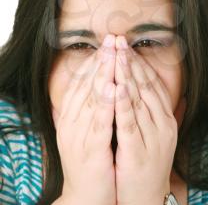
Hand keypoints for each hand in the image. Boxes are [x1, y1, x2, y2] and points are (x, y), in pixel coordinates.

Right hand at [54, 35, 116, 204]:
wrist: (85, 196)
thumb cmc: (90, 160)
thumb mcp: (85, 130)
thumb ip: (89, 109)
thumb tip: (97, 86)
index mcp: (71, 116)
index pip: (82, 82)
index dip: (94, 61)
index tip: (106, 44)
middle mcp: (72, 121)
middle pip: (86, 85)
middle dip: (101, 60)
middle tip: (111, 39)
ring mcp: (79, 135)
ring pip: (91, 99)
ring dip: (102, 75)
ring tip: (111, 55)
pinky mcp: (91, 150)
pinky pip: (99, 124)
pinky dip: (106, 105)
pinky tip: (114, 88)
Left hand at [114, 36, 177, 204]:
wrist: (146, 198)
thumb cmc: (146, 159)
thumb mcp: (153, 132)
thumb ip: (153, 109)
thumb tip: (153, 86)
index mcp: (165, 117)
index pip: (151, 82)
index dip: (138, 62)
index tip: (125, 45)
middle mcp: (162, 123)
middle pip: (144, 86)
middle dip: (129, 61)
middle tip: (118, 41)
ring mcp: (152, 137)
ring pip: (138, 100)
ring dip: (126, 75)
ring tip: (117, 54)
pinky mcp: (138, 152)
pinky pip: (130, 124)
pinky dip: (124, 104)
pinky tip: (117, 87)